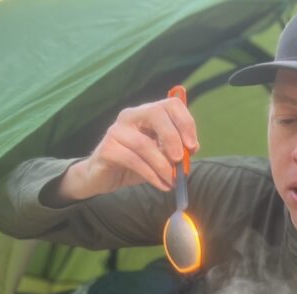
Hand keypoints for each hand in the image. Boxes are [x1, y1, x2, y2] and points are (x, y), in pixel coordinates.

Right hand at [55, 96, 198, 201]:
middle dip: (172, 137)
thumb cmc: (135, 164)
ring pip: (143, 143)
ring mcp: (116, 131)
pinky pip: (133, 160)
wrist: (103, 177)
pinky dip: (151, 175)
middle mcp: (130, 116)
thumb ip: (175, 150)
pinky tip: (161, 185)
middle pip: (155, 113)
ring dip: (162, 165)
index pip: (171, 104)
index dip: (185, 122)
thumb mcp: (160, 156)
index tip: (193, 146)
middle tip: (180, 160)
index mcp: (147, 113)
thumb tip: (192, 149)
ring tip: (172, 181)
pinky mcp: (107, 149)